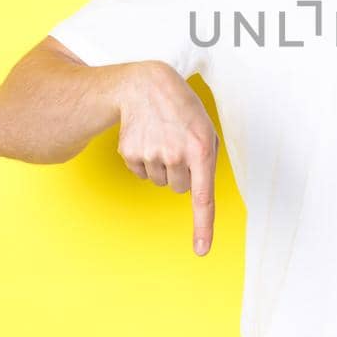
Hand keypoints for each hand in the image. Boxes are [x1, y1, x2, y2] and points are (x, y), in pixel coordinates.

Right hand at [114, 61, 220, 255]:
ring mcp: (151, 154)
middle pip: (180, 188)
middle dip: (182, 172)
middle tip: (178, 144)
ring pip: (161, 182)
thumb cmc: (183, 110)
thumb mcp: (206, 130)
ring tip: (163, 137)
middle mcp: (175, 155)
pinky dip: (145, 161)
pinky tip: (147, 138)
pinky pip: (142, 174)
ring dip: (164, 166)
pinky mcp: (130, 153)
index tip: (201, 251)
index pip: (203, 197)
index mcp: (201, 149)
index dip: (203, 226)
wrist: (146, 85)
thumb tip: (197, 194)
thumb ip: (206, 162)